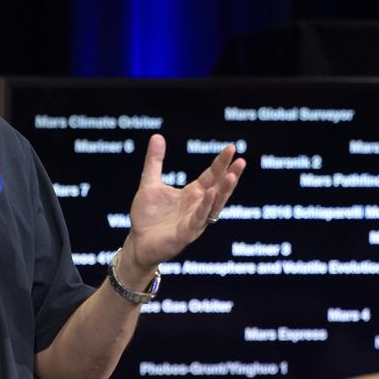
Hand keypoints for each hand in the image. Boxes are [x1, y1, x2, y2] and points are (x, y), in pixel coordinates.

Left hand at [123, 134, 244, 276]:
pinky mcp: (186, 233)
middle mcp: (198, 206)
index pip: (211, 176)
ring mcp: (194, 220)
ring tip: (232, 176)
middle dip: (230, 175)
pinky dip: (205, 206)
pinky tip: (210, 193)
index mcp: (192, 194)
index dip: (221, 163)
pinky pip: (198, 219)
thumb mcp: (150, 184)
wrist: (138, 242)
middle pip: (218, 189)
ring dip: (224, 191)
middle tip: (241, 160)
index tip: (231, 148)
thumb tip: (157, 135)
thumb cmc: (147, 216)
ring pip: (214, 205)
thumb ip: (155, 161)